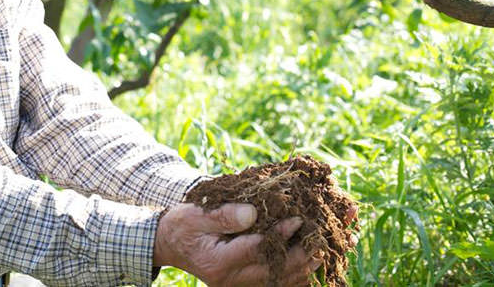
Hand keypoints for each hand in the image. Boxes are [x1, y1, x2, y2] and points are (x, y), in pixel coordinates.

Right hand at [153, 203, 319, 286]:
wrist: (168, 244)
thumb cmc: (181, 225)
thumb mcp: (197, 214)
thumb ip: (224, 215)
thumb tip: (252, 213)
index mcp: (218, 262)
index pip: (256, 249)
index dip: (280, 235)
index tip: (299, 220)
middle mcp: (231, 279)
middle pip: (274, 270)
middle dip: (302, 256)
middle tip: (324, 240)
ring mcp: (238, 284)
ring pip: (278, 279)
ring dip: (304, 266)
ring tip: (326, 250)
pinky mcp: (243, 282)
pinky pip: (274, 280)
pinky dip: (294, 271)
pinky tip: (311, 261)